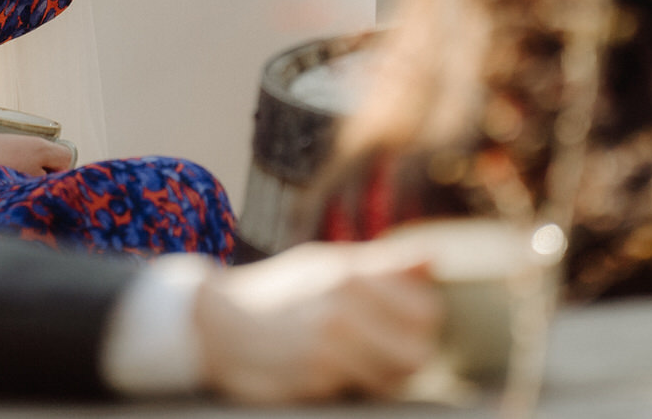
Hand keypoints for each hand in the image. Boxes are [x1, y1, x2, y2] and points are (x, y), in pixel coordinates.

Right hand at [195, 243, 441, 403]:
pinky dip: (357, 388)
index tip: (405, 325)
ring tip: (361, 365)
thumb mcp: (325, 265)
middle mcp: (344, 307)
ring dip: (387, 377)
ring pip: (396, 378)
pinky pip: (363, 392)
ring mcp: (329, 346)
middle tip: (386, 351)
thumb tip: (436, 259)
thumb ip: (383, 265)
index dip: (422, 323)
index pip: (426, 310)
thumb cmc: (278, 293)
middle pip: (418, 350)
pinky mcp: (314, 380)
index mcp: (351, 274)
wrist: (214, 326)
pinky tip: (336, 376)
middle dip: (409, 356)